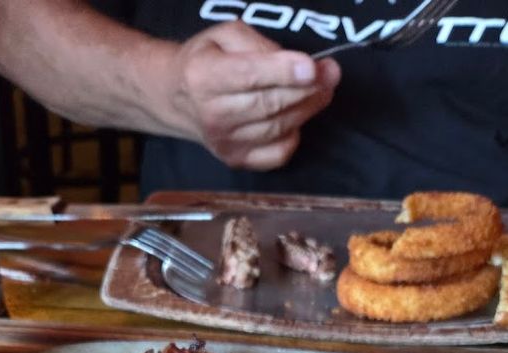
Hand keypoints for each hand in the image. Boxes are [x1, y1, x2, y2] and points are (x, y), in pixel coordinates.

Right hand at [172, 21, 340, 169]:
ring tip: (322, 90)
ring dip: (307, 108)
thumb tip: (295, 64)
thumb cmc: (206, 61)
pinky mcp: (238, 160)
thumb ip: (258, 45)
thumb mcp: (224, 36)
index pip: (250, 77)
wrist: (177, 97)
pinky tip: (296, 117)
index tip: (312, 68)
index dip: (284, 73)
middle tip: (330, 73)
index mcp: (204, 78)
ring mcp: (225, 143)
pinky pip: (277, 153)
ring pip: (279, 128)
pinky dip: (294, 136)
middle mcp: (212, 115)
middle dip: (307, 89)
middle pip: (270, 105)